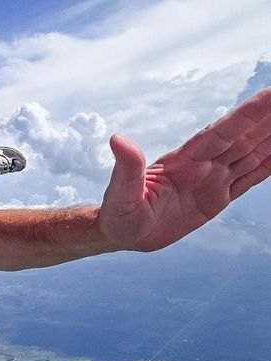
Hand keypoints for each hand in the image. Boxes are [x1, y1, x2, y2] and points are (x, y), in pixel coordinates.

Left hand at [99, 87, 270, 251]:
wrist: (122, 233)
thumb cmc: (117, 214)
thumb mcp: (120, 194)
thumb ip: (126, 168)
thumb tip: (118, 140)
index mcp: (183, 161)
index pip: (222, 133)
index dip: (248, 115)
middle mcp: (202, 165)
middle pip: (244, 136)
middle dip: (269, 117)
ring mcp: (212, 180)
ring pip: (252, 153)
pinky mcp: (217, 198)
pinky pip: (250, 177)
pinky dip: (269, 163)